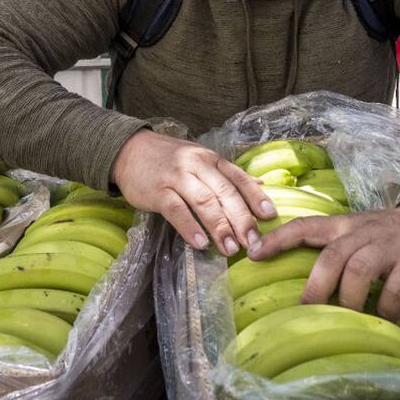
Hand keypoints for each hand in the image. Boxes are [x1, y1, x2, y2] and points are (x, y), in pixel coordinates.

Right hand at [110, 129, 275, 255]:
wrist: (129, 150)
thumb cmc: (169, 159)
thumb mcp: (202, 159)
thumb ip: (229, 175)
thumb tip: (262, 186)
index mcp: (211, 159)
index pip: (238, 178)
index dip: (255, 197)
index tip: (270, 217)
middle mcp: (197, 165)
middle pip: (225, 192)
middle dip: (242, 219)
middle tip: (254, 243)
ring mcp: (177, 177)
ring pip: (203, 201)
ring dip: (219, 226)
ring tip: (231, 249)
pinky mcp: (157, 191)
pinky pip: (176, 210)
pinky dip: (189, 227)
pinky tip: (200, 243)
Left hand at [247, 203, 399, 320]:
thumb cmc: (391, 236)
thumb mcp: (359, 231)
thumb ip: (334, 247)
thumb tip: (301, 281)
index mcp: (345, 225)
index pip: (306, 226)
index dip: (278, 238)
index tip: (253, 254)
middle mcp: (364, 232)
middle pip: (332, 255)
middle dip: (316, 286)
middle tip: (306, 310)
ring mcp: (391, 246)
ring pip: (360, 269)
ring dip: (349, 299)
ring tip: (347, 318)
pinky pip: (396, 289)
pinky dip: (386, 308)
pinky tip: (383, 319)